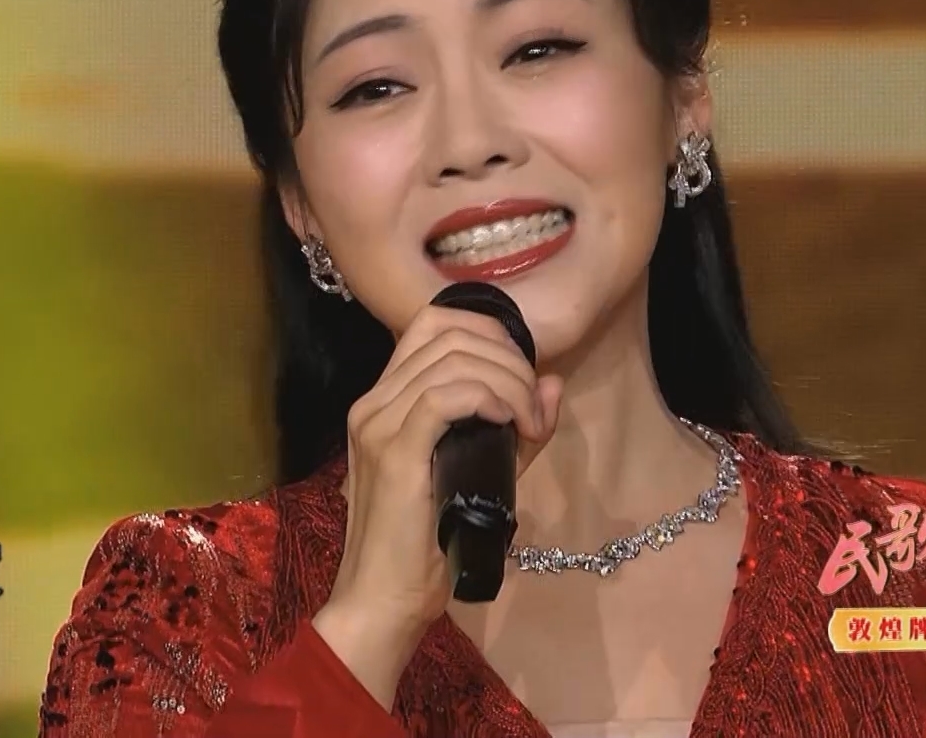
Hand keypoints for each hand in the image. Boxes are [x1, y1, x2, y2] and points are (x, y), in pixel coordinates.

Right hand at [311, 300, 562, 708]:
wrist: (383, 600)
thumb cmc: (425, 546)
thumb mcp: (480, 475)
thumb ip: (514, 429)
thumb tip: (552, 383)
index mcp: (384, 401)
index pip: (433, 325)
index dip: (489, 333)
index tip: (522, 379)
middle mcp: (374, 402)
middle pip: (449, 334)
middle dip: (508, 359)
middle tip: (533, 411)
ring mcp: (378, 422)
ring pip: (453, 360)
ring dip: (508, 382)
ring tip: (528, 425)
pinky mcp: (393, 450)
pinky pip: (446, 397)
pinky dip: (489, 398)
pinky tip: (510, 424)